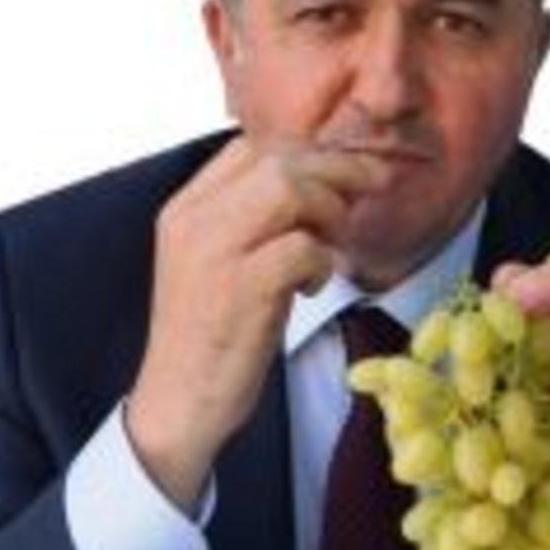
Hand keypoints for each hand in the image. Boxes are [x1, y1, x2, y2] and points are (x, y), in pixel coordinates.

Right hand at [127, 137, 388, 509]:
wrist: (178, 403)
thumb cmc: (209, 335)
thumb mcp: (217, 263)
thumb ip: (249, 221)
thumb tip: (317, 184)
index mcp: (184, 209)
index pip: (249, 146)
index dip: (304, 152)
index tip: (339, 171)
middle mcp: (194, 220)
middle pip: (278, 159)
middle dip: (336, 169)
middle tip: (371, 185)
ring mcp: (214, 252)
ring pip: (290, 190)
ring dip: (329, 212)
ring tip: (332, 246)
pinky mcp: (241, 288)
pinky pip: (303, 247)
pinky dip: (322, 263)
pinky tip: (311, 288)